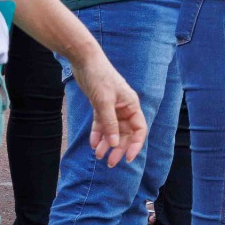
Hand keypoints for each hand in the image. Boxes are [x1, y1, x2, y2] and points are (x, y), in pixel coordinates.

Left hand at [71, 51, 147, 166]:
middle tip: (109, 163)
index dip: (135, 145)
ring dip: (106, 144)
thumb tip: (113, 144)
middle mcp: (124, 108)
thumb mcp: (104, 102)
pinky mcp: (101, 106)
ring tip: (97, 155)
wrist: (85, 61)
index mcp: (132, 105)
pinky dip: (98, 135)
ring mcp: (113, 108)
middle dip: (118, 148)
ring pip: (112, 131)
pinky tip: (93, 144)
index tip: (127, 159)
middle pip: (125, 133)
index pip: (139, 129)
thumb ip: (109, 123)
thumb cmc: (99, 77)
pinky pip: (101, 125)